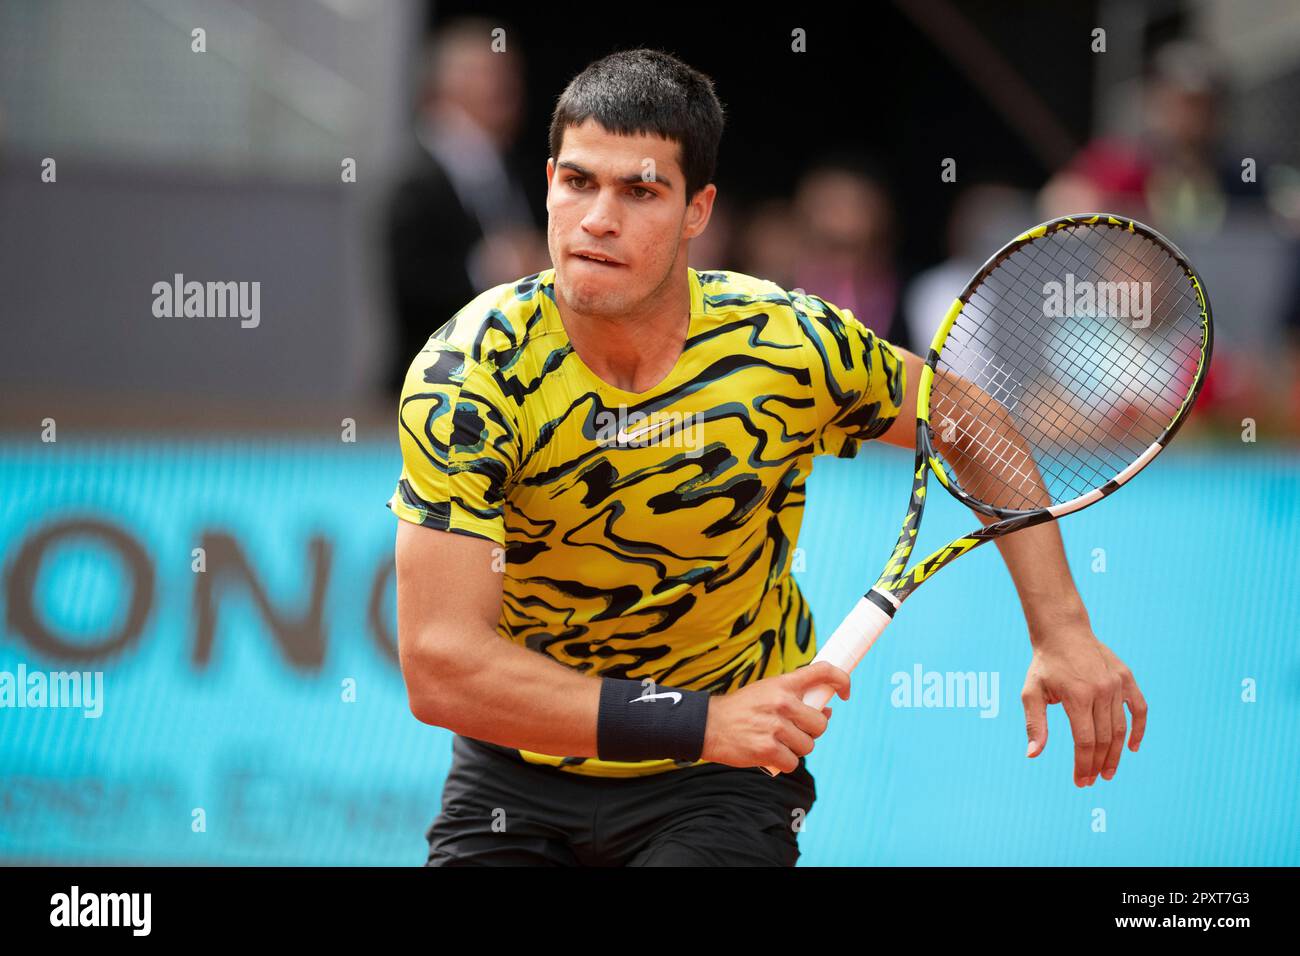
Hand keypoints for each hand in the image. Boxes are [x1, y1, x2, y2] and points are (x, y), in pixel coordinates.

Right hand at [701, 662, 849, 773]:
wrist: (707, 725)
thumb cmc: (741, 710)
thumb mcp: (766, 692)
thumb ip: (795, 698)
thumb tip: (827, 711)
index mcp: (783, 684)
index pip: (823, 672)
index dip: (842, 680)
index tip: (844, 693)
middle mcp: (782, 702)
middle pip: (821, 723)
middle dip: (811, 731)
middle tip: (793, 731)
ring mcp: (776, 726)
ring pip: (808, 745)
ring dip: (796, 749)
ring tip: (776, 742)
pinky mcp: (768, 749)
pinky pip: (793, 762)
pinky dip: (783, 762)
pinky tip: (769, 754)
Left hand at [1021, 624, 1147, 786]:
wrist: (1063, 632)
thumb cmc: (1045, 665)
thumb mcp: (1031, 692)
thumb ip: (1035, 724)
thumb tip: (1032, 755)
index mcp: (1077, 695)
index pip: (1084, 741)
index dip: (1083, 764)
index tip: (1080, 781)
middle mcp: (1101, 690)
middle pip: (1104, 738)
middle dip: (1098, 764)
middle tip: (1092, 780)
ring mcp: (1117, 684)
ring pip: (1121, 728)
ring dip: (1116, 754)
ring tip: (1108, 771)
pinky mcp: (1127, 678)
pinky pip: (1140, 708)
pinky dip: (1139, 729)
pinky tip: (1132, 747)